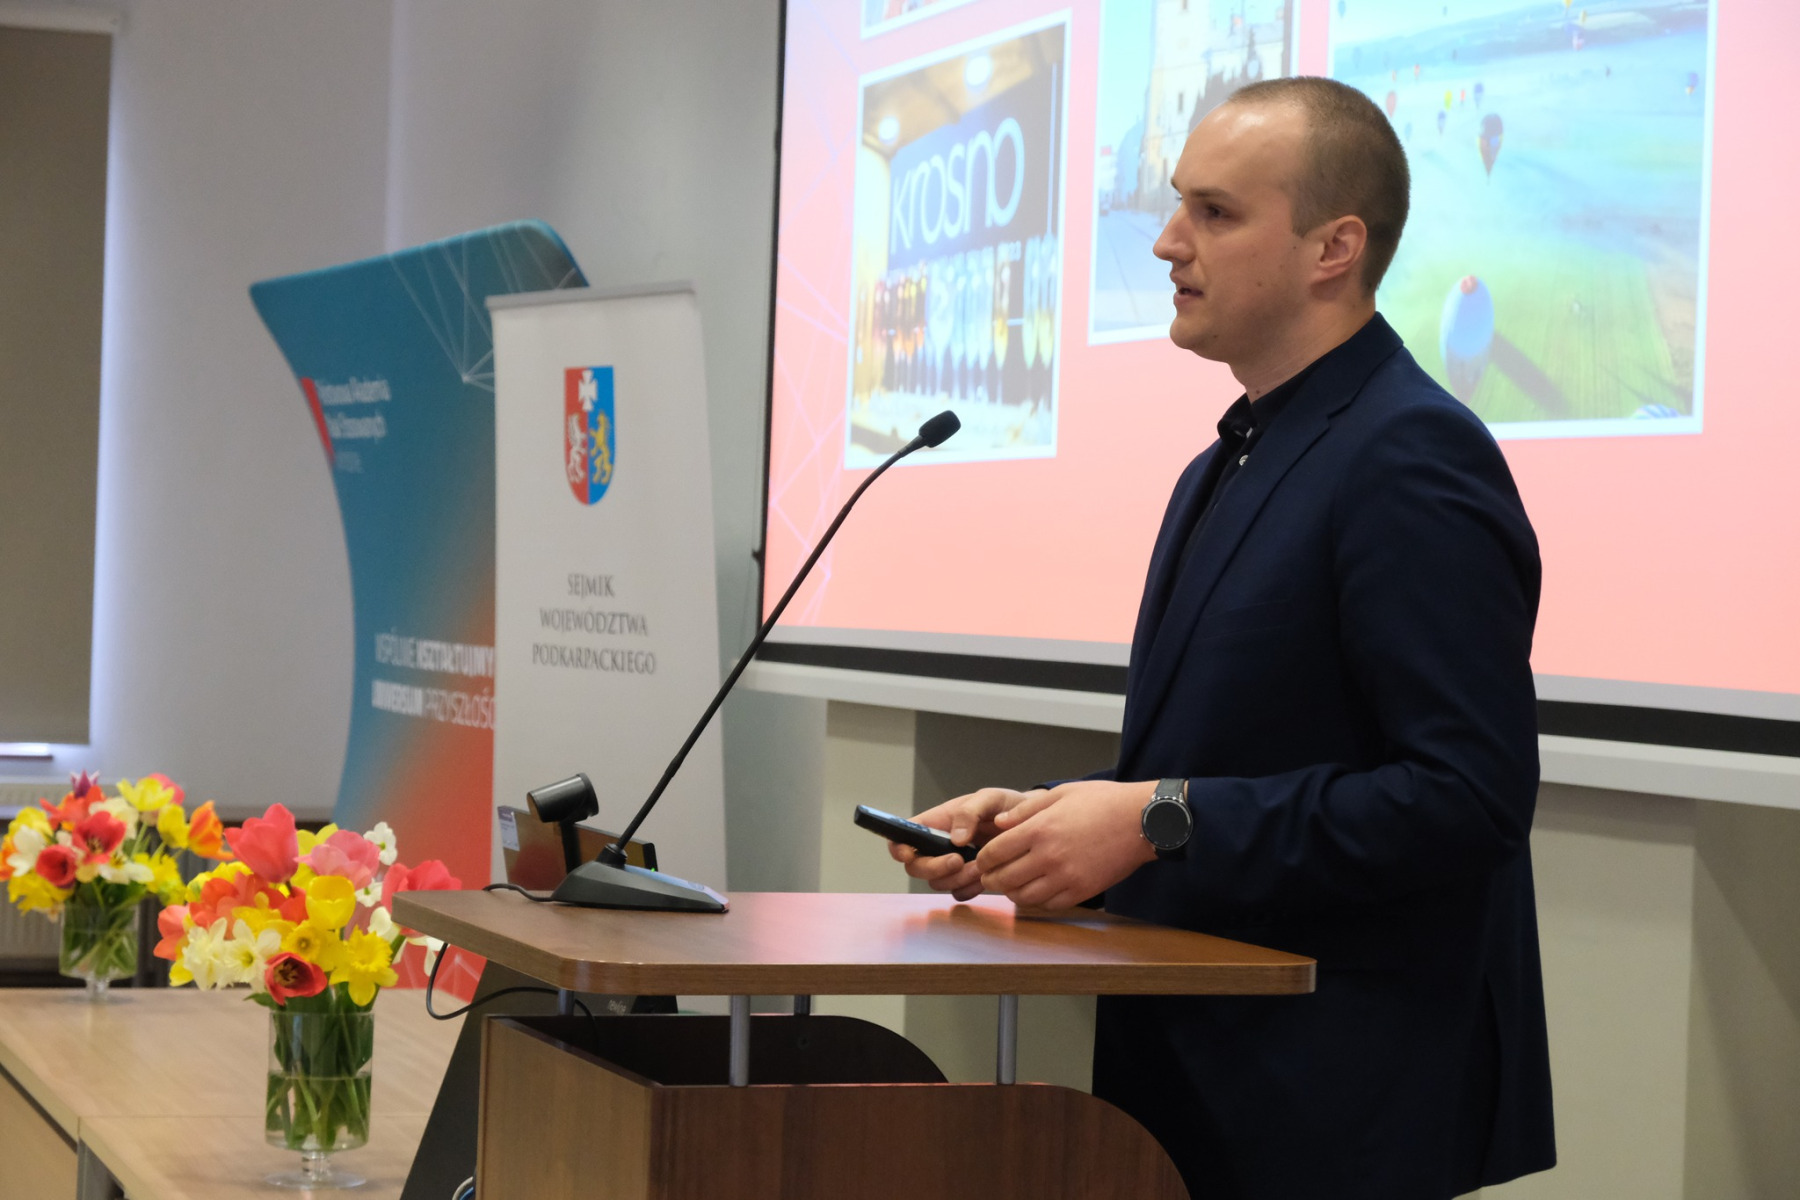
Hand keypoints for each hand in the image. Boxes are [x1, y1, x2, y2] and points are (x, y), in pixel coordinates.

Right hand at [889, 788, 1045, 901]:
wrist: (1031, 826)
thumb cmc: (1005, 806)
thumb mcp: (990, 798)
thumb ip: (970, 813)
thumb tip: (955, 839)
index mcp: (935, 823)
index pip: (902, 836)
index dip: (898, 848)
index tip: (910, 854)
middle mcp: (938, 846)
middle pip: (916, 867)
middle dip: (934, 868)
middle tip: (959, 860)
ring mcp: (952, 866)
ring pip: (937, 883)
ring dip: (956, 879)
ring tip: (980, 866)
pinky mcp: (968, 881)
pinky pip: (958, 893)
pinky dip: (969, 889)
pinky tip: (984, 877)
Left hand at [976, 780, 1159, 910]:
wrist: (1142, 820)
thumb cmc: (1103, 802)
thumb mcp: (1061, 794)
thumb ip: (1025, 810)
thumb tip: (998, 823)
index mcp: (1040, 829)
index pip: (994, 853)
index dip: (983, 859)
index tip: (983, 859)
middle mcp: (1049, 857)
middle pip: (1003, 879)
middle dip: (991, 878)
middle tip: (990, 875)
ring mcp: (1066, 877)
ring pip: (1023, 897)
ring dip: (1011, 892)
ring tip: (1011, 884)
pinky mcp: (1082, 891)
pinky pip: (1048, 905)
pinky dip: (1036, 901)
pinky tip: (1036, 890)